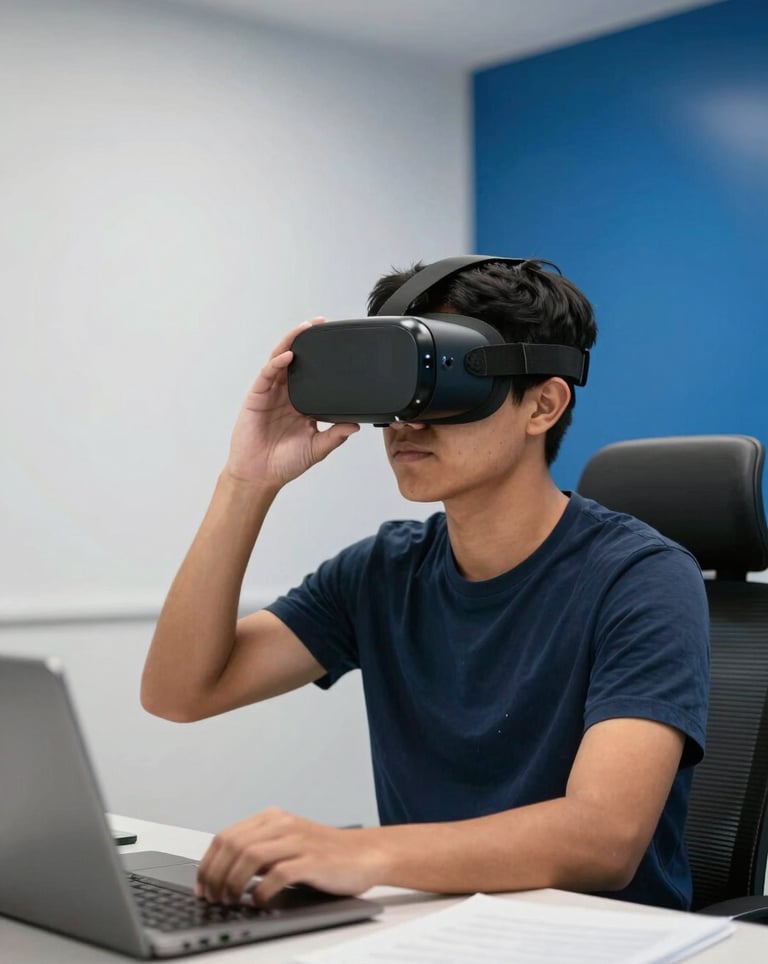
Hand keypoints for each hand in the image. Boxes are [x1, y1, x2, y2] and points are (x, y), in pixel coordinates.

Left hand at [195, 808, 385, 903]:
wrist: (365, 854)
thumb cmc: (323, 855)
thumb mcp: (286, 845)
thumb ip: (258, 852)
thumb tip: (220, 875)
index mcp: (272, 818)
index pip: (226, 836)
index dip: (207, 863)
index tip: (201, 887)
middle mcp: (282, 824)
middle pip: (233, 846)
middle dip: (216, 876)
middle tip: (213, 899)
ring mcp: (298, 840)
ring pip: (250, 857)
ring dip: (233, 883)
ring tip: (231, 901)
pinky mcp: (313, 860)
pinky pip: (278, 874)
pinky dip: (262, 891)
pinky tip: (259, 902)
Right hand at [225, 319, 358, 489]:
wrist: (260, 476)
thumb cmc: (285, 463)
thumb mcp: (317, 448)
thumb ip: (335, 435)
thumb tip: (356, 425)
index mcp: (302, 404)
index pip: (314, 375)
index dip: (324, 360)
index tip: (340, 346)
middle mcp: (286, 394)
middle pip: (296, 360)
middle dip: (306, 340)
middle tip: (321, 324)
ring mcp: (271, 394)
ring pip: (280, 360)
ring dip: (291, 342)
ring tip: (304, 328)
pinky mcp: (257, 397)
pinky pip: (267, 375)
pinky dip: (277, 363)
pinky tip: (288, 356)